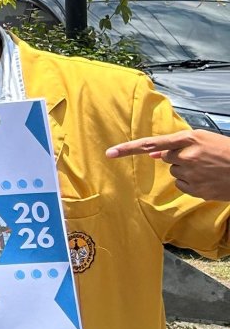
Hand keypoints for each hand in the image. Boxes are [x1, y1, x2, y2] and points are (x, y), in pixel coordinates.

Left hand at [106, 130, 229, 200]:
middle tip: (199, 158)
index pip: (151, 143)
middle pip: (166, 158)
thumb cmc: (226, 152)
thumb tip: (153, 154)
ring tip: (206, 168)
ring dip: (186, 170)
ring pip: (175, 173)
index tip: (110, 153)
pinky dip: (191, 183)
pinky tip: (206, 179)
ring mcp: (191, 174)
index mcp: (188, 139)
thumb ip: (176, 145)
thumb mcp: (203, 140)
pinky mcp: (196, 189)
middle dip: (177, 158)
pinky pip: (183, 186)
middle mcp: (186, 156)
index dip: (128, 149)